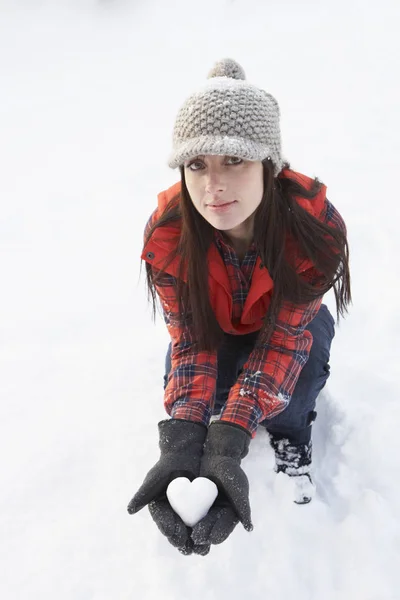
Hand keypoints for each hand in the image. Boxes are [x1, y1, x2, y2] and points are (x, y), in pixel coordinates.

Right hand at [127, 419, 209, 554]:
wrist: (185, 453)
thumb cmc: (168, 464)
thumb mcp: (155, 477)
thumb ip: (144, 493)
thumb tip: (130, 510)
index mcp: (159, 507)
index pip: (162, 520)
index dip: (168, 528)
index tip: (173, 536)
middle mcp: (171, 512)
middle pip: (175, 529)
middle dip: (181, 540)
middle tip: (187, 547)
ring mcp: (184, 512)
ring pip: (188, 530)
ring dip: (193, 540)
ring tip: (199, 549)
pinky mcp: (198, 509)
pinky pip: (200, 522)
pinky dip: (204, 530)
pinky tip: (209, 539)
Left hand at [191, 421, 252, 546]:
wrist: (216, 454)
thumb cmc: (229, 469)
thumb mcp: (237, 485)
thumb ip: (242, 505)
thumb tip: (249, 528)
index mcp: (230, 514)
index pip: (223, 528)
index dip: (215, 534)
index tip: (205, 538)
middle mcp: (218, 515)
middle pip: (210, 531)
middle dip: (202, 538)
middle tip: (193, 540)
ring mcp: (206, 510)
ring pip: (198, 527)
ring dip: (191, 535)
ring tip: (184, 539)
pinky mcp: (193, 504)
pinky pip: (188, 516)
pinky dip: (183, 522)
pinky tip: (176, 527)